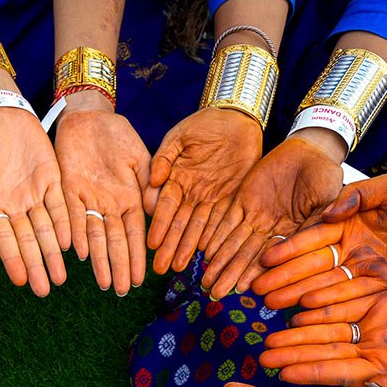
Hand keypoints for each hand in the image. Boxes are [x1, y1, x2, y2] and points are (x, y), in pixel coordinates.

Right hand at [0, 107, 71, 295]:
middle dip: (36, 265)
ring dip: (52, 253)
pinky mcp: (52, 180)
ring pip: (46, 229)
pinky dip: (65, 224)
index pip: (3, 238)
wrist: (2, 112)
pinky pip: (60, 206)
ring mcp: (34, 194)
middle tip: (45, 289)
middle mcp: (15, 205)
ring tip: (60, 277)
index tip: (20, 279)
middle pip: (27, 240)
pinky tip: (70, 243)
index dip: (12, 258)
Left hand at [54, 93, 149, 294]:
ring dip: (99, 260)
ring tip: (103, 283)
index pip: (135, 234)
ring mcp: (88, 200)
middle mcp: (109, 205)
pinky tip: (81, 254)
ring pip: (94, 236)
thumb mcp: (139, 156)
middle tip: (120, 291)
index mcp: (130, 198)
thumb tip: (158, 207)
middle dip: (118, 267)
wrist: (89, 116)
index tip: (141, 278)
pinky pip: (72, 216)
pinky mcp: (68, 191)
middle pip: (115, 242)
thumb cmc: (118, 134)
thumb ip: (148, 182)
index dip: (137, 257)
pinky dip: (76, 234)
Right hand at [144, 108, 261, 274]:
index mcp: (176, 180)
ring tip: (180, 267)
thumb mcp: (179, 136)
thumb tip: (153, 179)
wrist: (235, 118)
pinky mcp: (231, 199)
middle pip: (179, 224)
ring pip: (199, 228)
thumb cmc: (204, 124)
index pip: (165, 207)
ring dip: (189, 248)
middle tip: (161, 268)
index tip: (151, 244)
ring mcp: (211, 198)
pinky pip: (222, 221)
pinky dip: (215, 237)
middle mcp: (192, 194)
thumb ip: (165, 156)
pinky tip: (208, 253)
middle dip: (170, 246)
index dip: (158, 226)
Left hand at [200, 133, 344, 299]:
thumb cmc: (325, 174)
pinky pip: (226, 219)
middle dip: (231, 274)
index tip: (246, 288)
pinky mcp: (243, 200)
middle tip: (216, 293)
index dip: (259, 272)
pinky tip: (205, 251)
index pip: (274, 257)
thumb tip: (314, 243)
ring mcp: (256, 216)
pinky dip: (215, 235)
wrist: (309, 150)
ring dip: (220, 261)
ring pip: (234, 242)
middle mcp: (271, 230)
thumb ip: (318, 221)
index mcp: (293, 234)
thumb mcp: (328, 198)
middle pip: (248, 256)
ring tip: (207, 280)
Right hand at [251, 174, 386, 309]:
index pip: (314, 237)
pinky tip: (307, 312)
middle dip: (285, 278)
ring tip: (272, 305)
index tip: (265, 260)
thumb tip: (329, 211)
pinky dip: (331, 306)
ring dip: (300, 295)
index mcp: (352, 221)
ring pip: (328, 285)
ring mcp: (368, 270)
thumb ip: (361, 196)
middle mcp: (355, 248)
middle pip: (314, 266)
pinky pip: (354, 299)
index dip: (290, 249)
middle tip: (257, 290)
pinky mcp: (386, 287)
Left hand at [259, 279, 386, 386]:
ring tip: (269, 330)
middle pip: (324, 350)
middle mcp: (374, 350)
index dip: (308, 371)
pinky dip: (322, 303)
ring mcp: (377, 326)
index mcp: (385, 372)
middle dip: (293, 351)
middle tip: (259, 353)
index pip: (337, 372)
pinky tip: (296, 304)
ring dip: (300, 329)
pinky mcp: (384, 301)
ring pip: (329, 326)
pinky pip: (347, 300)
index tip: (278, 372)